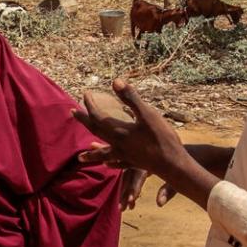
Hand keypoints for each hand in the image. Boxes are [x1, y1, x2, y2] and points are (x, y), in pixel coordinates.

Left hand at [74, 79, 208, 205]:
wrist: (173, 165)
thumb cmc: (162, 138)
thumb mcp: (148, 114)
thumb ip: (131, 98)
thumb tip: (115, 81)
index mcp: (118, 132)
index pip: (98, 116)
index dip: (90, 104)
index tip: (85, 94)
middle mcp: (117, 145)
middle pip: (96, 132)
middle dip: (84, 121)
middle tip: (73, 112)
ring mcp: (125, 156)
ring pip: (103, 154)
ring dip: (91, 153)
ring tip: (80, 157)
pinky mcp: (134, 164)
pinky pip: (117, 163)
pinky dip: (110, 162)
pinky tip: (107, 164)